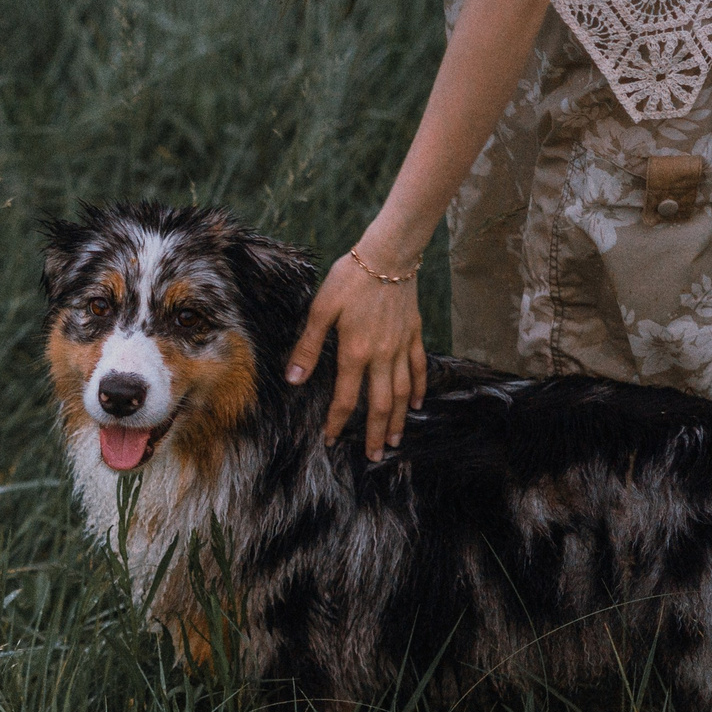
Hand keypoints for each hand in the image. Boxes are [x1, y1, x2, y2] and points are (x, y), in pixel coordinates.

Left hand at [284, 244, 428, 459]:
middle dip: (374, 433)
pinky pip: (419, 368)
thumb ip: (308, 347)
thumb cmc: (350, 279)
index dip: (337, 421)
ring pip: (403, 392)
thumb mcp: (321, 310)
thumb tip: (292, 378)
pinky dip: (419, 388)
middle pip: (380, 404)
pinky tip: (418, 404)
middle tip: (373, 457)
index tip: (329, 439)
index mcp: (356, 352)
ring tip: (393, 440)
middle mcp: (382, 355)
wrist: (388, 255)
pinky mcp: (414, 334)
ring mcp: (401, 346)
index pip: (347, 398)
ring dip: (398, 419)